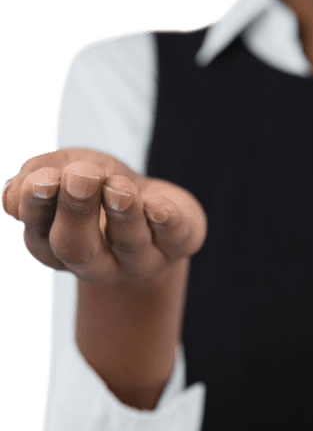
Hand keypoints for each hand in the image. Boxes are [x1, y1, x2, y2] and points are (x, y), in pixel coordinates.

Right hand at [2, 148, 206, 286]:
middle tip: (81, 175)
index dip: (38, 208)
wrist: (152, 200)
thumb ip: (37, 176)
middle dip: (77, 211)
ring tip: (118, 186)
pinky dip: (165, 221)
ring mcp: (139, 260)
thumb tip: (14, 196)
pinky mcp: (178, 245)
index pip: (38, 236)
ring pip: (127, 244)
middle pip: (77, 248)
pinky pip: (173, 239)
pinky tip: (158, 206)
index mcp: (57, 247)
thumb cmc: (98, 182)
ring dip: (121, 213)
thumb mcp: (64, 167)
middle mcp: (96, 263)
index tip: (44, 179)